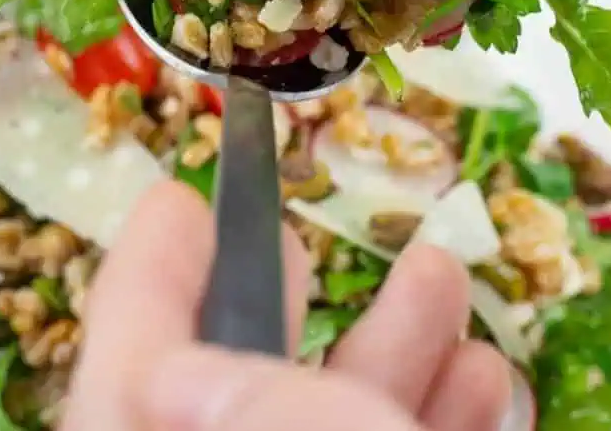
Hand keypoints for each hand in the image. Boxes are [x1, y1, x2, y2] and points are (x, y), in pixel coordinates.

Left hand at [61, 181, 512, 430]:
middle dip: (270, 310)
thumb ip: (254, 408)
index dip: (144, 290)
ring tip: (440, 271)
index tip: (176, 201)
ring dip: (390, 354)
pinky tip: (486, 375)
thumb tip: (174, 369)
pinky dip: (434, 421)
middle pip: (227, 401)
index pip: (124, 390)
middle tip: (292, 232)